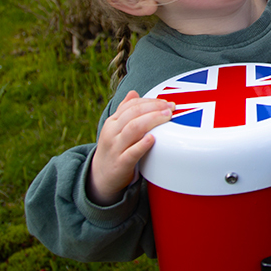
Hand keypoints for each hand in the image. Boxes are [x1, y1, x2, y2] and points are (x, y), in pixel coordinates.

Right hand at [88, 90, 172, 205]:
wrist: (100, 178)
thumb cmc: (113, 150)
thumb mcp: (115, 129)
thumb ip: (124, 111)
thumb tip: (134, 93)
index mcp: (112, 122)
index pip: (131, 105)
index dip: (150, 101)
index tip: (166, 102)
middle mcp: (112, 133)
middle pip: (133, 114)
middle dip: (154, 108)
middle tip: (170, 108)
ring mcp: (115, 148)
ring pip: (133, 129)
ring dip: (152, 120)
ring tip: (166, 117)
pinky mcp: (120, 164)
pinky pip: (131, 153)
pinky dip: (142, 145)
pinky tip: (153, 139)